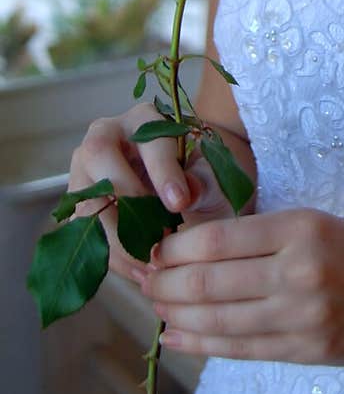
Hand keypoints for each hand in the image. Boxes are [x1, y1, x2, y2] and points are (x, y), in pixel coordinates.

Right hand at [66, 102, 235, 282]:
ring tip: (154, 266)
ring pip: (87, 199)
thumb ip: (205, 179)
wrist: (188, 191)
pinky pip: (87, 232)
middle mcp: (106, 136)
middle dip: (127, 199)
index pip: (148, 140)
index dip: (163, 171)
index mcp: (145, 119)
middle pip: (98, 156)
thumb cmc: (202, 175)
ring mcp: (86, 170)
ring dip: (118, 238)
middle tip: (158, 236)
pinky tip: (143, 275)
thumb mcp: (213, 174)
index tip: (179, 203)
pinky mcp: (80, 205)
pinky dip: (115, 257)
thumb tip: (188, 192)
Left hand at [140, 207, 343, 364]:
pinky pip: (242, 349)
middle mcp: (300, 270)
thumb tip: (202, 245)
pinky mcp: (308, 350)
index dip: (176, 247)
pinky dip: (203, 344)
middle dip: (165, 282)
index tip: (156, 247)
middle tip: (143, 280)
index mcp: (303, 227)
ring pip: (219, 318)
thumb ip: (271, 234)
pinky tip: (178, 338)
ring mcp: (303, 316)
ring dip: (177, 314)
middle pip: (208, 280)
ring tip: (155, 308)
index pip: (218, 238)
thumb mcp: (326, 223)